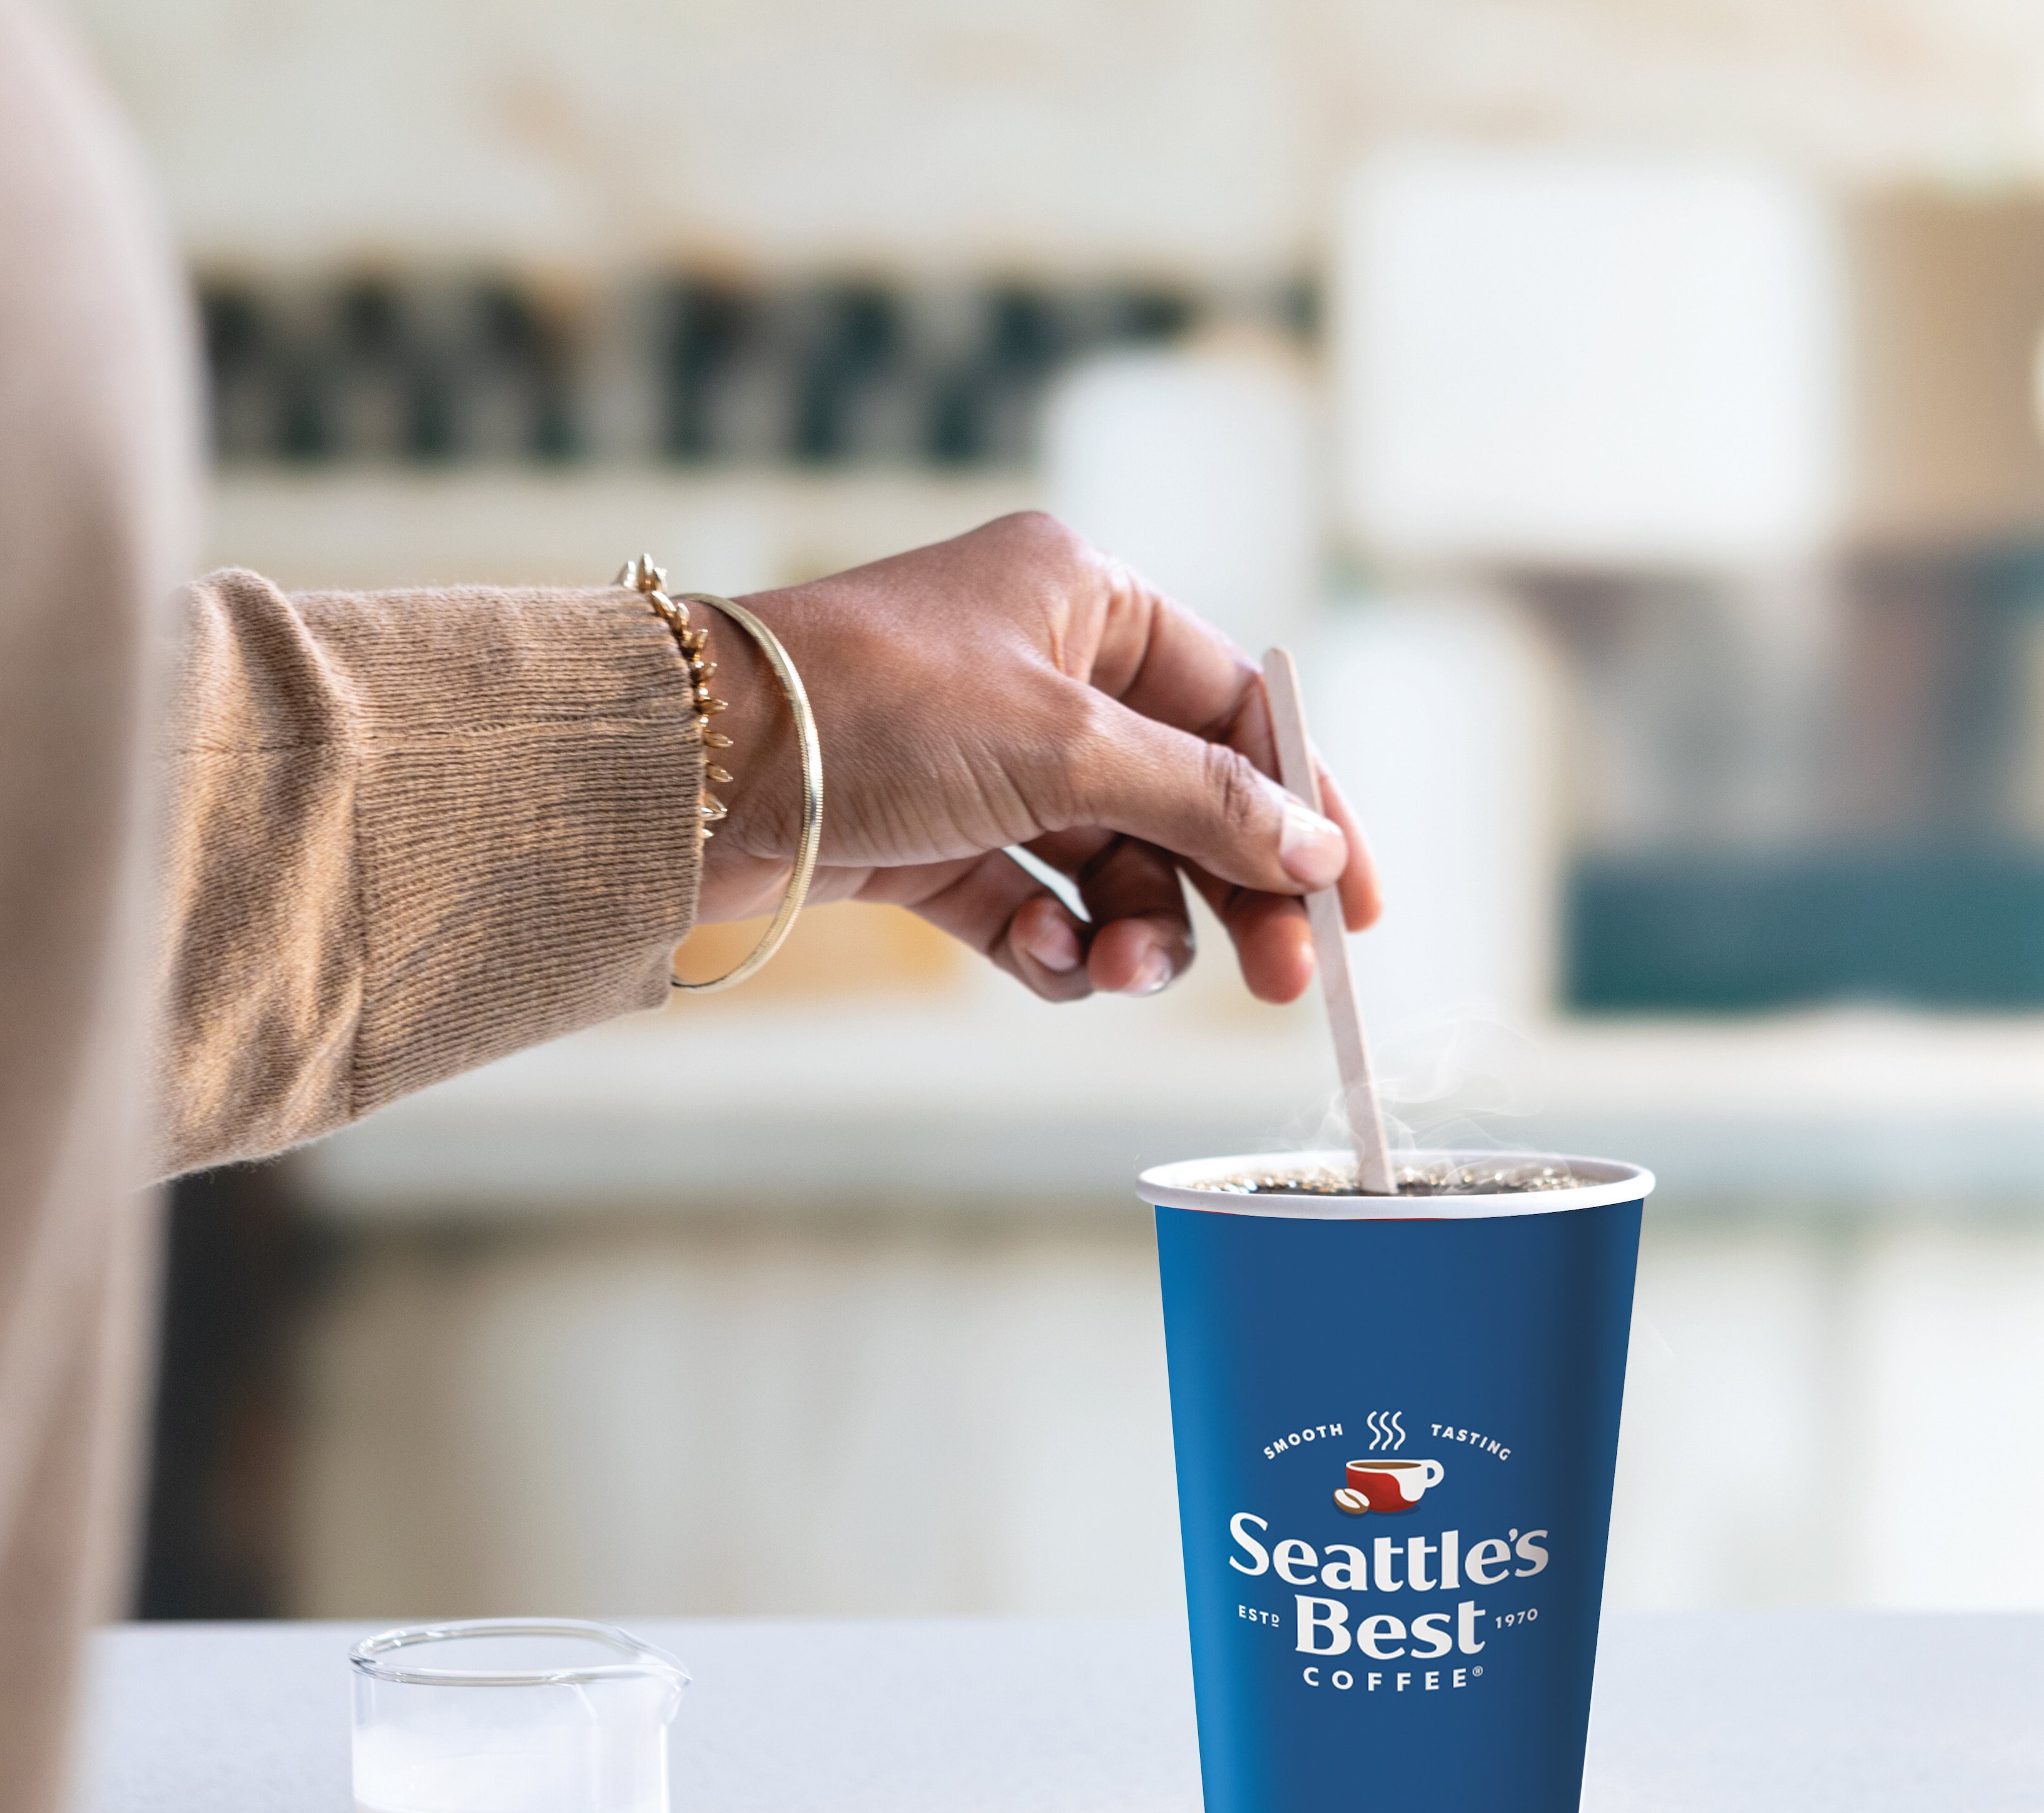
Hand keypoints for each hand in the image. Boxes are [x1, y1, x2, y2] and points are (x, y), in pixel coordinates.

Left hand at [686, 514, 1380, 1002]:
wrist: (686, 771)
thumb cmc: (872, 711)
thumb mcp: (1065, 748)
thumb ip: (1204, 802)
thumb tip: (1315, 850)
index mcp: (1084, 599)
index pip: (1239, 708)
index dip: (1308, 806)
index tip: (1357, 905)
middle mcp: (1040, 670)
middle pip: (1186, 799)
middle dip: (1230, 893)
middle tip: (1284, 982)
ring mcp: (984, 759)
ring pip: (1111, 866)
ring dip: (1135, 931)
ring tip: (1118, 971)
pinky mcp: (928, 839)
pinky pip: (1031, 905)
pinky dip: (1049, 944)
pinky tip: (1045, 964)